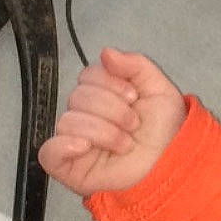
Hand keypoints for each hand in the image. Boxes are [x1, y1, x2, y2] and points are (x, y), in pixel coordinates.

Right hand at [39, 47, 187, 196]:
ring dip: (104, 132)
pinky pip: (49, 152)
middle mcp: (85, 116)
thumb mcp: (159, 90)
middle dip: (113, 110)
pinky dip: (65, 145)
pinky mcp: (68, 168)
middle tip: (134, 126)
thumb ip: (136, 64)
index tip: (134, 98)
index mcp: (102, 97)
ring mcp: (74, 142)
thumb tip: (106, 52)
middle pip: (78, 96)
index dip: (111, 84)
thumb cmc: (165, 132)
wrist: (172, 165)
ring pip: (68, 121)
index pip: (88, 76)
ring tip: (125, 144)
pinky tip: (86, 147)